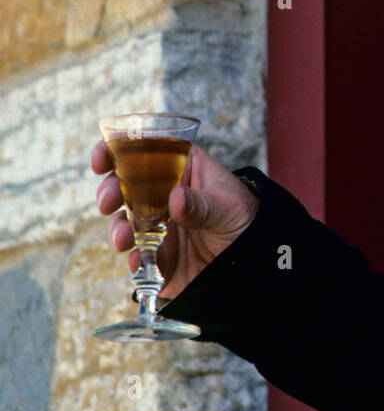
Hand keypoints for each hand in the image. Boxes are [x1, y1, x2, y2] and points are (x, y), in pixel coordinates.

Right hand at [92, 141, 259, 299]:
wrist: (257, 260)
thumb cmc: (246, 217)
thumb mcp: (228, 206)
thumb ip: (202, 204)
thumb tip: (175, 199)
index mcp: (180, 167)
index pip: (144, 150)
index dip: (116, 149)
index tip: (101, 158)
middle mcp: (163, 193)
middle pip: (124, 186)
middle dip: (109, 192)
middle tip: (107, 202)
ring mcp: (157, 225)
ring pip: (125, 222)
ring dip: (117, 228)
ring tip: (123, 239)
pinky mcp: (159, 255)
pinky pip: (138, 257)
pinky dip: (134, 259)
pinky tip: (138, 262)